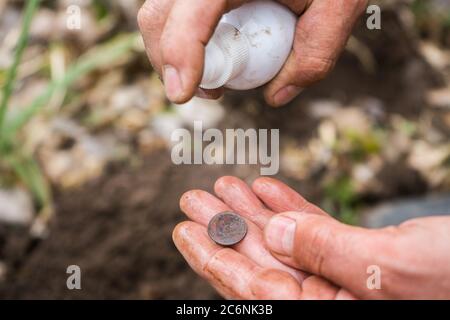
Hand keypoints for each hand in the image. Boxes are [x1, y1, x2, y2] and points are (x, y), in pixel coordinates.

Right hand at [138, 0, 367, 105]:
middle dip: (169, 62)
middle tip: (209, 91)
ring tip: (214, 79)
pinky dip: (183, 38)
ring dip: (173, 53)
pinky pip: (176, 12)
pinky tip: (214, 53)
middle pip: (158, 16)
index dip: (178, 55)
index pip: (190, 14)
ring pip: (160, 14)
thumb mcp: (338, 7)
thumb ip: (316, 54)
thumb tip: (276, 95)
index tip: (182, 94)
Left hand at [173, 176, 449, 298]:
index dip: (213, 257)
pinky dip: (291, 208)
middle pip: (261, 262)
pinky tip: (268, 189)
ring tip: (225, 185)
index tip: (184, 230)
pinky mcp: (359, 257)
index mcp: (326, 314)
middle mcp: (328, 301)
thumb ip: (328, 252)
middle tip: (195, 199)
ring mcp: (342, 279)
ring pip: (284, 244)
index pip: (254, 289)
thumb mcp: (391, 266)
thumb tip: (277, 234)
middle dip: (226, 228)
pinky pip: (314, 232)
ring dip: (255, 213)